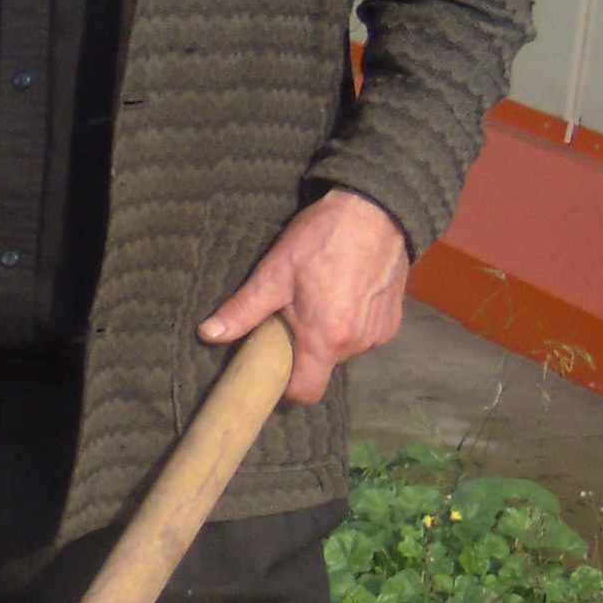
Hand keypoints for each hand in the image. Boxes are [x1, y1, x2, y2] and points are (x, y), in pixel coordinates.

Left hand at [203, 188, 413, 404]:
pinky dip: (350, 324)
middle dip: (305, 352)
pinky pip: (364, 335)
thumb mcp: (273, 273)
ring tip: (319, 301)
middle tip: (291, 319)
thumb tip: (208, 334)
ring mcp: (379, 333)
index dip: (288, 386)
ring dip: (328, 335)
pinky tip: (343, 296)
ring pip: (343, 351)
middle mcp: (357, 343)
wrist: (376, 210)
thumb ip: (243, 310)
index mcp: (326, 339)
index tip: (274, 368)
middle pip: (322, 368)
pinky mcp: (393, 321)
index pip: (307, 392)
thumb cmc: (321, 240)